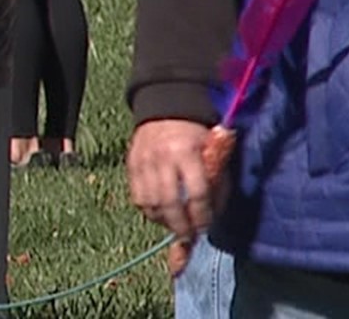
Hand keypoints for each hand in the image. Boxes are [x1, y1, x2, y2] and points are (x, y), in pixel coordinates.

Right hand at [128, 119, 220, 237]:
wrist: (164, 112)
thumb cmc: (195, 136)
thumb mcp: (214, 152)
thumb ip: (218, 181)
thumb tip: (214, 214)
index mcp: (187, 153)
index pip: (196, 192)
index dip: (202, 215)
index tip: (206, 227)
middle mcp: (162, 158)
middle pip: (170, 202)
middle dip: (181, 225)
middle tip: (189, 236)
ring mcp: (143, 162)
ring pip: (150, 203)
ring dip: (164, 221)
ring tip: (175, 226)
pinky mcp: (130, 166)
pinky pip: (137, 197)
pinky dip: (149, 211)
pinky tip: (160, 214)